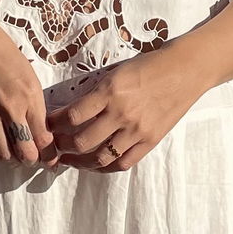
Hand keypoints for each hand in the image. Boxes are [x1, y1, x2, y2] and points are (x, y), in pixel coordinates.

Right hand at [0, 5, 60, 166]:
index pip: (44, 138)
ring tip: (13, 153)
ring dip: (11, 158)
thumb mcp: (28, 73)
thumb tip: (40, 127)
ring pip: (4, 153)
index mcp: (31, 95)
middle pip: (26, 152)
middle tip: (31, 157)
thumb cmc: (0, 49)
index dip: (49, 154)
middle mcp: (12, 107)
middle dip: (31, 159)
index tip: (50, 159)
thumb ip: (34, 102)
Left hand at [49, 48, 206, 171]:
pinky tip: (95, 164)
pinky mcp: (150, 141)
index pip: (72, 116)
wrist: (185, 70)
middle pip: (81, 141)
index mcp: (109, 91)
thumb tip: (70, 112)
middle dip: (62, 146)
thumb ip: (96, 93)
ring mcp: (137, 130)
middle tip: (54, 144)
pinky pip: (123, 163)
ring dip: (79, 161)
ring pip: (99, 157)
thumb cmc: (149, 66)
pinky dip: (105, 167)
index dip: (54, 124)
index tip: (47, 125)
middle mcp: (121, 113)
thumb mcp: (117, 72)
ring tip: (70, 159)